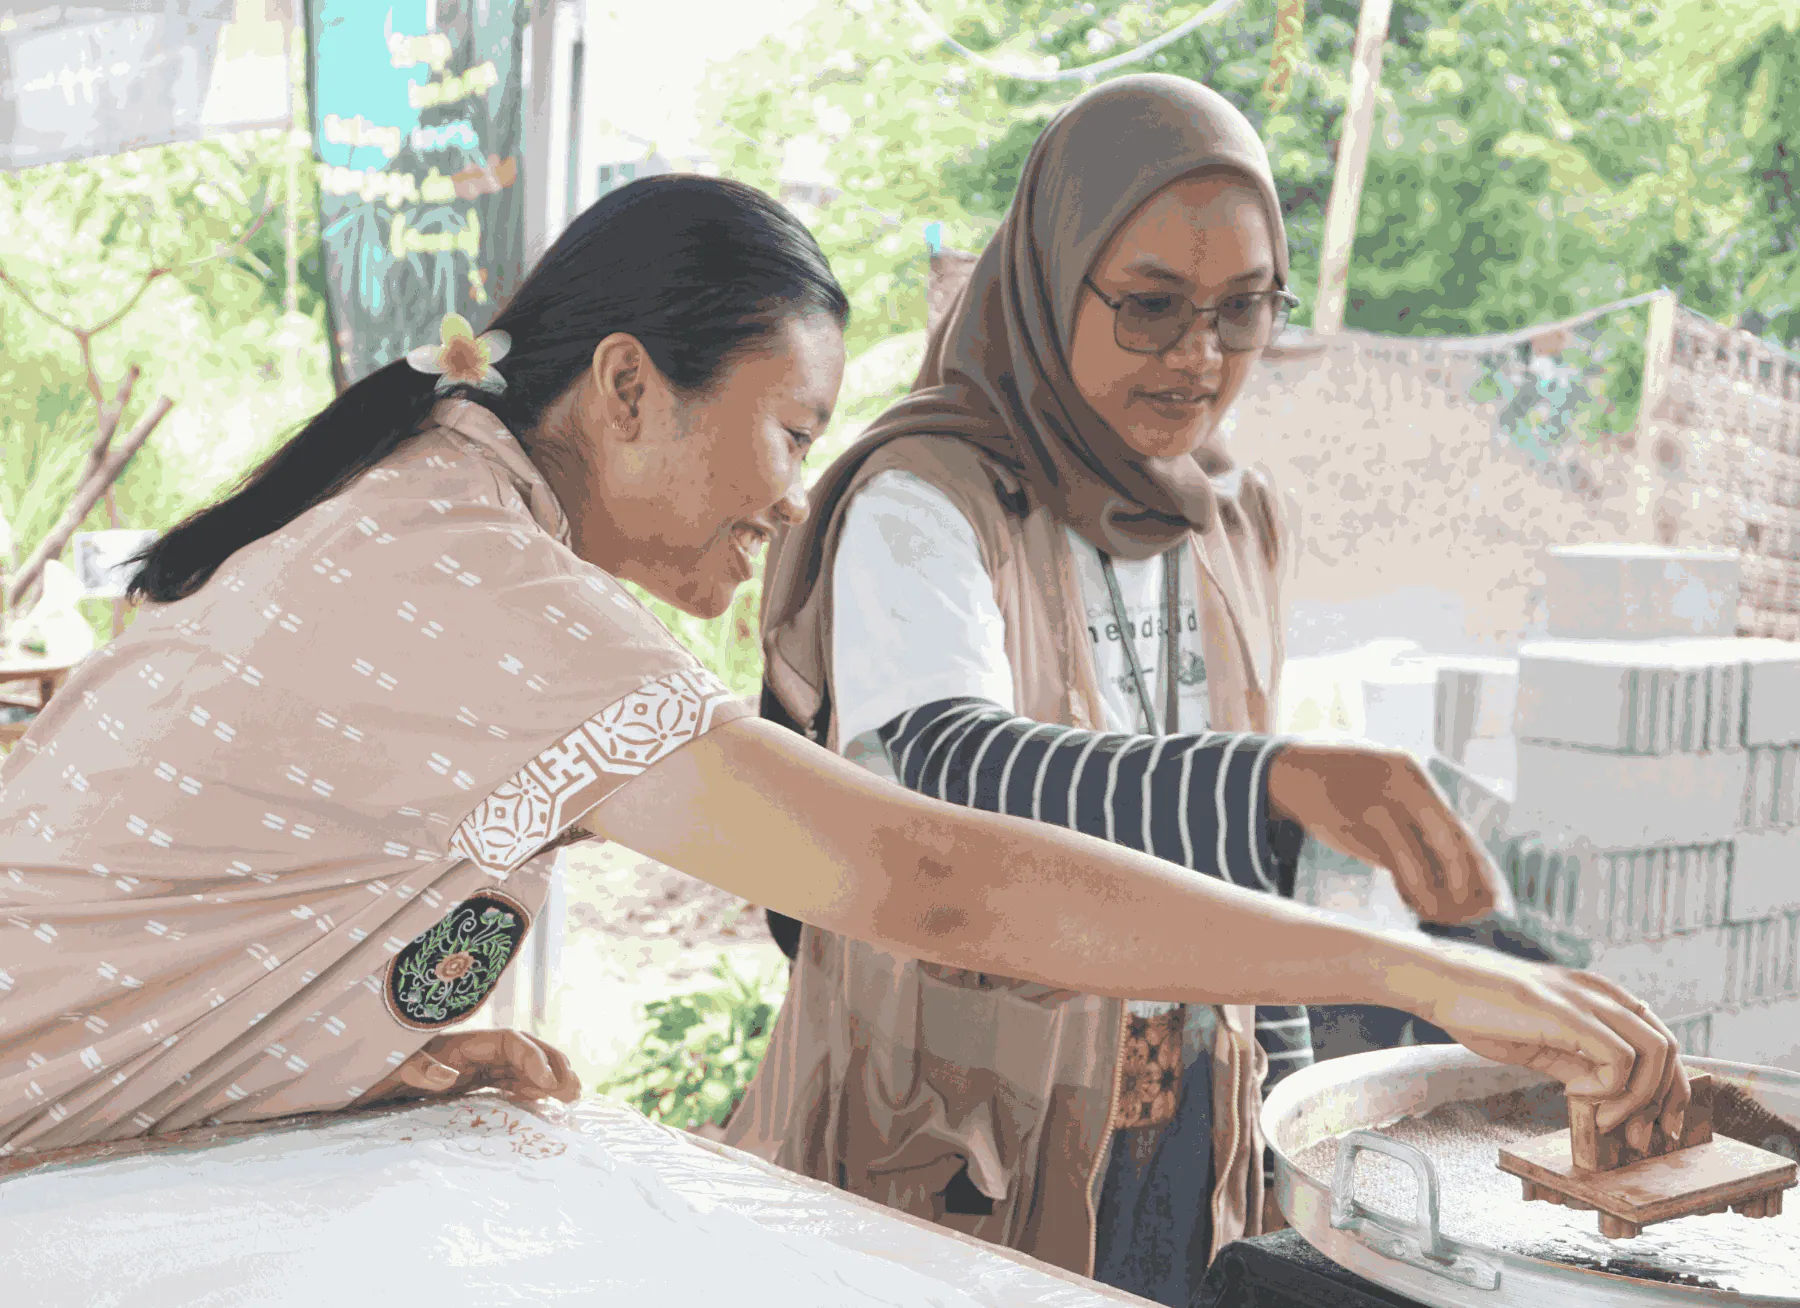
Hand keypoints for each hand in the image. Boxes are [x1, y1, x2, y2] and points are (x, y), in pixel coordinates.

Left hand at [351, 1029, 581, 1108]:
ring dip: (547, 1077)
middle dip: (552, 1065)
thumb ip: (416, 1066)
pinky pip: (505, 1083)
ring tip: (571, 1097)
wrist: (343, 1083)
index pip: (508, 1041)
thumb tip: (449, 1075)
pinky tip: (543, 1104)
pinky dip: (529, 1090)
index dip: (533, 1058)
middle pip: (523, 1049)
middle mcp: (469, 1051)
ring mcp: (469, 1068)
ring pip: (519, 1067)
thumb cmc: (364, 1072)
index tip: (547, 1084)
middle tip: (574, 1092)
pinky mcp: (465, 1085)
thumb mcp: (386, 1067)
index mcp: (456, 1042)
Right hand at [1267, 742, 1499, 923]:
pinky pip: (1394, 864)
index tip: (1493, 895)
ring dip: (1435, 892)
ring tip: (1442, 914)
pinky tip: (1415, 903)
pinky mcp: (1358, 824)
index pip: (1459, 828)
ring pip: (1421, 857)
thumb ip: (1415, 822)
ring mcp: (1380, 803)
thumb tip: (1453, 871)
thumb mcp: (1386, 792)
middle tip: (1475, 912)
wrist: (1295, 773)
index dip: (1479, 865)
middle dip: (1466, 882)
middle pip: (1449, 841)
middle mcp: (1404, 785)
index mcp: (1416, 777)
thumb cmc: (1346, 790)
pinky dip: (1410, 888)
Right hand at [1397, 944, 1690, 1146]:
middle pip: (1667, 1047)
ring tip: (1605, 1120)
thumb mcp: (1538, 1038)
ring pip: (1654, 1052)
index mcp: (1597, 995)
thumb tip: (1600, 1091)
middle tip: (1639, 1137)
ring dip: (1637, 1098)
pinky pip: (1619, 1059)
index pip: (1658, 1038)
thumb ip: (1574, 1058)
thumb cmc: (1478, 1007)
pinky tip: (1574, 1094)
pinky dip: (1608, 1088)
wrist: (1439, 982)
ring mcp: (1587, 1001)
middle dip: (1663, 1100)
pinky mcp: (1568, 1014)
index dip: (1667, 1086)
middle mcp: (1601, 993)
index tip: (1654, 1124)